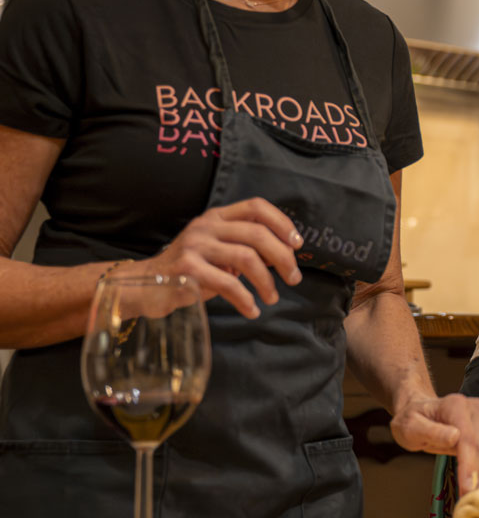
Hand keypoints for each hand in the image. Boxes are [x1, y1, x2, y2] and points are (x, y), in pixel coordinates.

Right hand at [139, 198, 302, 317]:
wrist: (142, 286)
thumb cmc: (189, 270)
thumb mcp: (216, 250)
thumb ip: (245, 246)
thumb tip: (284, 255)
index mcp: (216, 217)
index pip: (256, 206)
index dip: (282, 223)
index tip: (297, 245)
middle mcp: (205, 226)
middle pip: (257, 234)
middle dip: (283, 258)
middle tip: (294, 278)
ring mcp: (194, 246)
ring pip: (247, 258)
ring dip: (267, 282)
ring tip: (272, 298)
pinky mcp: (187, 270)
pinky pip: (228, 284)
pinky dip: (246, 299)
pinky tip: (251, 310)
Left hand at [390, 391, 478, 493]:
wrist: (421, 411)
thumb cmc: (412, 420)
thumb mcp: (410, 426)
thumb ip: (431, 431)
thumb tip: (454, 437)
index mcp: (456, 406)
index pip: (469, 439)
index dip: (469, 465)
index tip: (467, 488)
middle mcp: (476, 410)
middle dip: (478, 477)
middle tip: (470, 501)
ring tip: (477, 500)